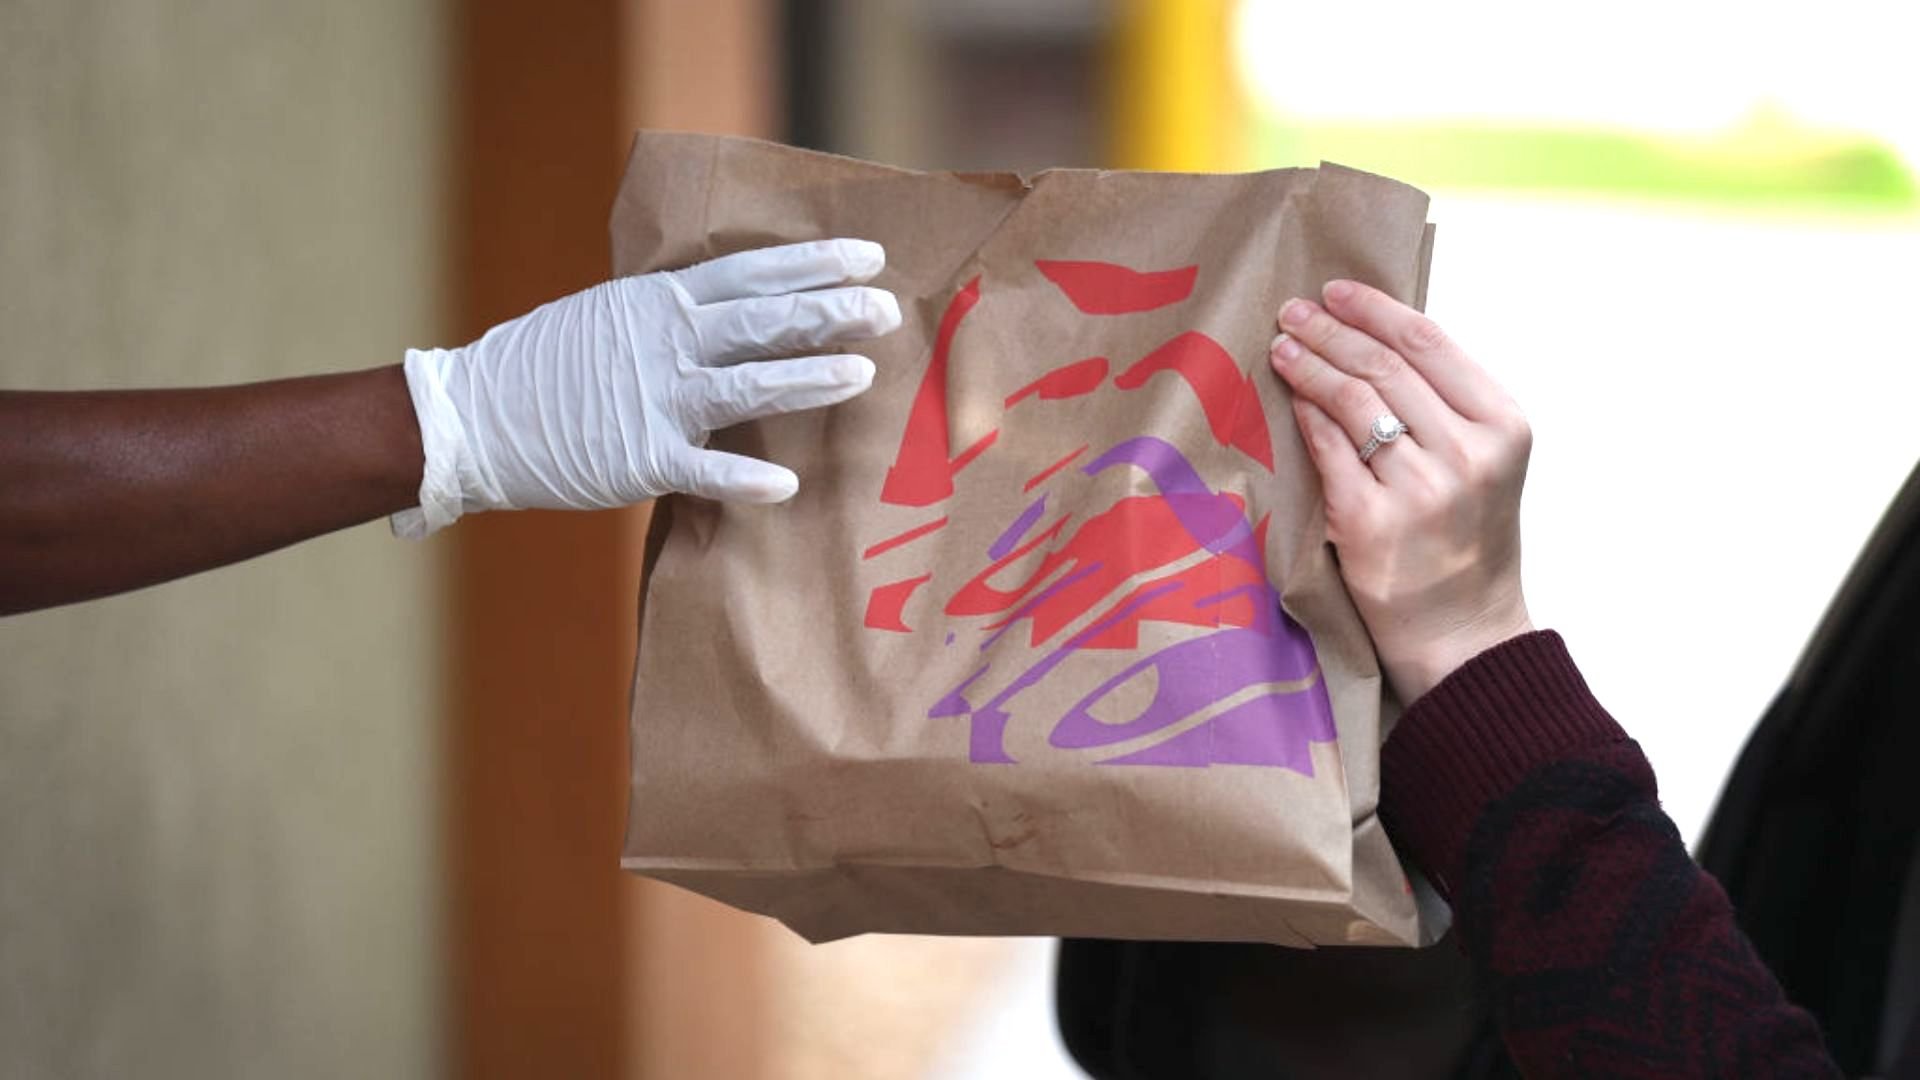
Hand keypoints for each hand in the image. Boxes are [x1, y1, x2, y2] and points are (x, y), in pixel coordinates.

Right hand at [395, 238, 901, 536]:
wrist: (472, 417)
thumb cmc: (547, 368)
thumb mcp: (611, 317)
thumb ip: (674, 315)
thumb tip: (740, 308)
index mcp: (660, 301)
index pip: (752, 272)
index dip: (813, 263)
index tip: (870, 256)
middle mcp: (664, 340)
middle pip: (763, 319)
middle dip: (830, 312)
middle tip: (888, 310)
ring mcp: (653, 398)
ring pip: (747, 383)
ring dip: (808, 377)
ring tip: (862, 374)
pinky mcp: (638, 457)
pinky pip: (702, 469)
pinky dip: (743, 479)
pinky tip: (786, 485)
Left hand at [1268, 280, 1533, 702]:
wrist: (1464, 634)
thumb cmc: (1467, 541)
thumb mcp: (1485, 462)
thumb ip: (1447, 405)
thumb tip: (1377, 336)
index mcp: (1503, 426)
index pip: (1429, 342)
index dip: (1376, 308)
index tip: (1336, 290)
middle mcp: (1467, 453)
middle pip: (1383, 365)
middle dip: (1330, 330)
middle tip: (1292, 311)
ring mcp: (1419, 489)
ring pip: (1351, 401)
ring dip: (1309, 364)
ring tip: (1282, 346)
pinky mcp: (1372, 523)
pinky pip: (1328, 451)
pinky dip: (1306, 416)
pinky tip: (1290, 398)